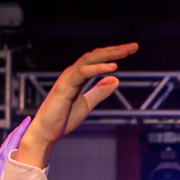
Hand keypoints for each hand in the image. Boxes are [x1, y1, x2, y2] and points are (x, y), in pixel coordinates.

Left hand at [0, 117, 31, 179]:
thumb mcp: (20, 178)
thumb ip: (29, 168)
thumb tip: (42, 164)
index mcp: (6, 156)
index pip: (16, 137)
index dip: (23, 127)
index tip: (29, 119)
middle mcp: (0, 156)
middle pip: (10, 138)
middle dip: (20, 131)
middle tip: (28, 123)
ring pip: (7, 145)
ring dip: (15, 139)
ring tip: (24, 135)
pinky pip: (4, 152)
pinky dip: (11, 147)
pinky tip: (16, 150)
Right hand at [15, 43, 137, 167]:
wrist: (46, 133)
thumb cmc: (63, 119)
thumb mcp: (87, 104)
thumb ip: (99, 92)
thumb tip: (116, 80)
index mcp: (77, 76)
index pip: (97, 60)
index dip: (114, 54)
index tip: (131, 50)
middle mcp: (72, 73)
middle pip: (95, 55)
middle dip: (114, 50)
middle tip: (133, 46)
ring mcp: (67, 78)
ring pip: (89, 59)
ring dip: (108, 54)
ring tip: (125, 52)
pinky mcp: (64, 86)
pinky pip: (82, 73)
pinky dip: (97, 68)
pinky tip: (112, 67)